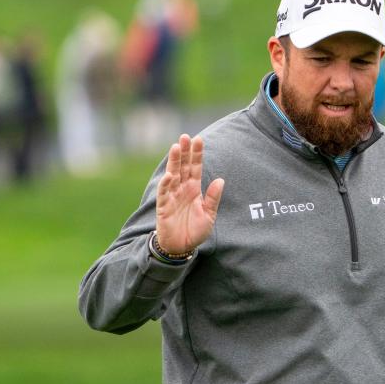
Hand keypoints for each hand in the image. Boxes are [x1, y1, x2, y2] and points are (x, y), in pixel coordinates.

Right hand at [155, 134, 224, 253]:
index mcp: (194, 189)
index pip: (195, 167)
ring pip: (173, 175)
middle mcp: (182, 189)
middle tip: (185, 136)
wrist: (181, 247)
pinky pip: (164, 193)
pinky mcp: (163, 206)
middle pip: (183, 167)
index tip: (199, 139)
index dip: (197, 154)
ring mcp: (172, 196)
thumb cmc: (195, 231)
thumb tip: (220, 180)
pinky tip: (170, 175)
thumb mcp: (209, 215)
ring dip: (174, 162)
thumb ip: (213, 198)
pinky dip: (166, 184)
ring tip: (176, 147)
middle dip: (185, 152)